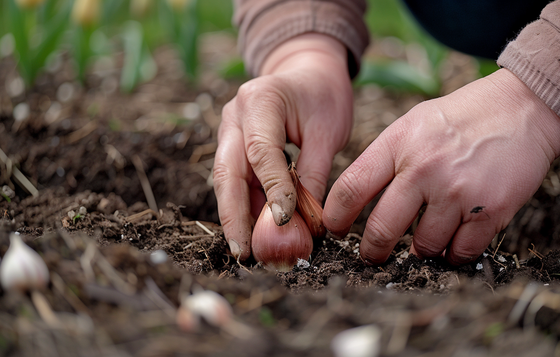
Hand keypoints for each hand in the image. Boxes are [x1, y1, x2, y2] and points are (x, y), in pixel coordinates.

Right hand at [213, 34, 353, 259]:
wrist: (307, 73)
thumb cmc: (323, 98)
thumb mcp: (328, 132)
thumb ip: (314, 174)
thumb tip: (308, 224)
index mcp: (261, 100)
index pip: (261, 152)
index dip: (271, 190)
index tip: (284, 223)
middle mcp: (235, 115)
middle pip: (227, 171)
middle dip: (234, 215)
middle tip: (244, 252)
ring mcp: (229, 130)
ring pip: (226, 180)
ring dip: (236, 216)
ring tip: (248, 252)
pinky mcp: (232, 146)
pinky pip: (236, 180)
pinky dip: (244, 206)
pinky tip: (254, 233)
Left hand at [323, 69, 559, 264]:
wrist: (522, 109)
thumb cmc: (461, 118)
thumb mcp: (412, 124)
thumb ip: (384, 159)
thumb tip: (355, 201)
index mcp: (398, 144)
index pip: (350, 188)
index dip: (335, 217)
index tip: (334, 230)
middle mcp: (424, 168)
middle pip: (381, 229)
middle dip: (372, 250)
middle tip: (372, 255)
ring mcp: (458, 191)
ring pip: (423, 246)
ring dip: (422, 249)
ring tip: (427, 235)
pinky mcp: (490, 210)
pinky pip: (460, 252)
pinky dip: (454, 252)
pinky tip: (455, 237)